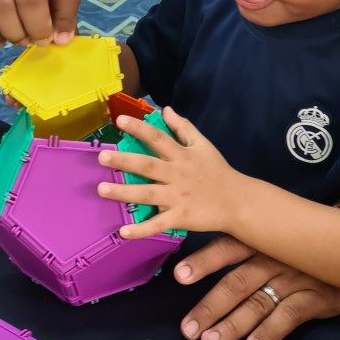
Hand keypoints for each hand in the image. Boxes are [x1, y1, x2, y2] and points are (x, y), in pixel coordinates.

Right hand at [0, 0, 81, 47]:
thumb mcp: (56, 3)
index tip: (60, 38)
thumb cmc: (37, 0)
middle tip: (39, 41)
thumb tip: (61, 41)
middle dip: (37, 27)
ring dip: (13, 32)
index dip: (66, 18)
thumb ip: (64, 22)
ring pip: (0, 5)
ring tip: (19, 40)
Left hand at [99, 108, 240, 236]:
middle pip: (148, 165)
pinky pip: (158, 223)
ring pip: (148, 194)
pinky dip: (141, 229)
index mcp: (182, 156)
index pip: (158, 138)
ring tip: (102, 189)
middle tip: (102, 157)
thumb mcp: (203, 144)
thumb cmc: (218, 171)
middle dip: (124, 161)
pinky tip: (123, 230)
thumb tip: (165, 109)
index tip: (120, 120)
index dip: (139, 128)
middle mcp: (177, 174)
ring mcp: (178, 197)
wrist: (238, 201)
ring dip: (124, 192)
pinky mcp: (181, 217)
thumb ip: (183, 127)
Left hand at [173, 235, 339, 339]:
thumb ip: (250, 251)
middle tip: (188, 329)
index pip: (229, 247)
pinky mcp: (318, 296)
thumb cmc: (309, 247)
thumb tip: (211, 273)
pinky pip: (290, 315)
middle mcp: (276, 256)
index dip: (204, 261)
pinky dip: (271, 331)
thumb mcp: (280, 239)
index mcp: (263, 240)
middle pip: (237, 282)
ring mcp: (297, 277)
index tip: (179, 276)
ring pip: (258, 302)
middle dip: (210, 307)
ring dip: (233, 325)